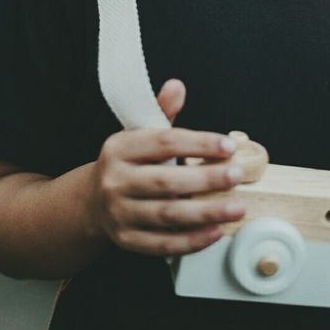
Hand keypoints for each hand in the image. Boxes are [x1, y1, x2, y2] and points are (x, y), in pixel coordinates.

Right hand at [92, 78, 246, 256]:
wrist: (92, 200)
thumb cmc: (128, 162)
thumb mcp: (138, 133)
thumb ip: (161, 111)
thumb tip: (176, 86)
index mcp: (119, 148)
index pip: (163, 142)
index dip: (198, 143)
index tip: (228, 146)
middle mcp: (116, 181)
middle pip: (166, 181)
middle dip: (206, 179)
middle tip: (237, 175)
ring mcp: (119, 213)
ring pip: (167, 214)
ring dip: (206, 212)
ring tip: (237, 207)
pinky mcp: (127, 240)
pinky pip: (162, 243)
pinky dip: (191, 241)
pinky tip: (215, 232)